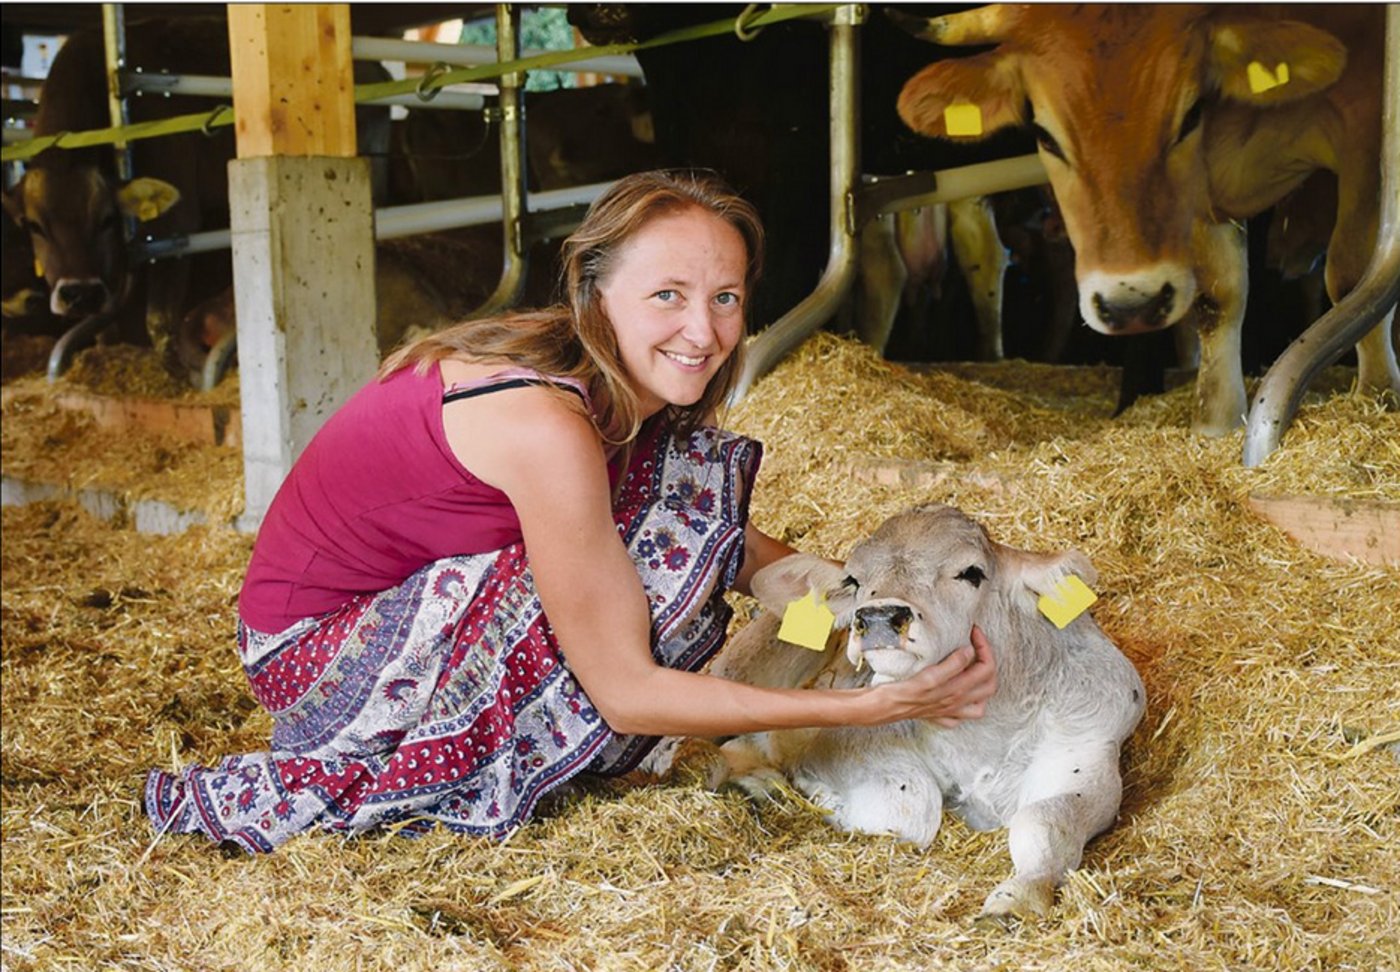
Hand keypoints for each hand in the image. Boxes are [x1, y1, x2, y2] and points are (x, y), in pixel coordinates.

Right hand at [871, 625, 997, 727]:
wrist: (881, 708)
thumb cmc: (901, 692)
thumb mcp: (928, 676)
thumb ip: (952, 665)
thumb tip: (969, 651)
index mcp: (956, 691)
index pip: (985, 668)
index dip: (983, 647)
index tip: (974, 632)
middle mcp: (956, 703)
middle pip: (989, 685)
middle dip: (988, 662)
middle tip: (977, 645)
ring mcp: (948, 711)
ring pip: (980, 703)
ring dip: (983, 685)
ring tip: (975, 668)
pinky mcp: (937, 715)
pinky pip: (960, 715)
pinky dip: (965, 705)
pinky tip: (959, 694)